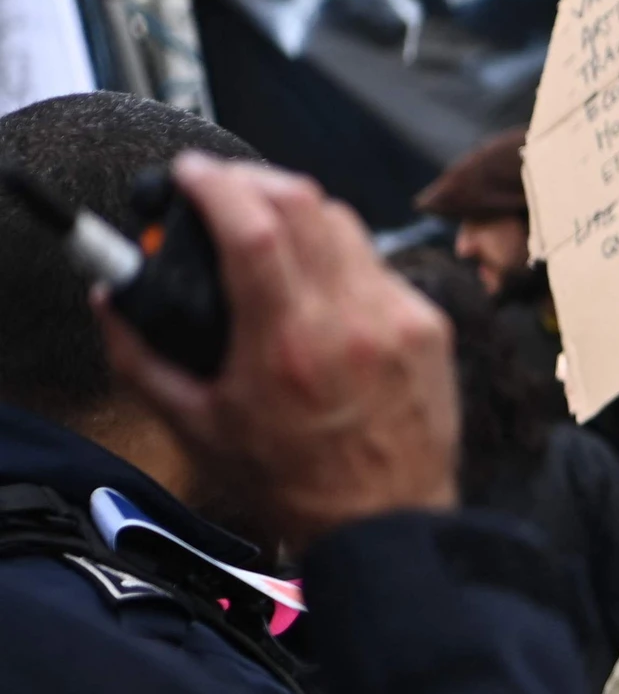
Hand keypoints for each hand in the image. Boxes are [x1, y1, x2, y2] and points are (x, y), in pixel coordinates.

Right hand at [96, 155, 457, 554]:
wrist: (386, 521)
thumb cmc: (294, 483)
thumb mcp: (197, 426)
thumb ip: (142, 357)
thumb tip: (112, 300)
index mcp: (288, 343)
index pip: (254, 225)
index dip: (215, 184)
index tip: (190, 172)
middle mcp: (352, 320)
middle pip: (305, 204)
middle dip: (253, 182)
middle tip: (221, 189)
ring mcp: (400, 317)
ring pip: (347, 225)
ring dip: (299, 211)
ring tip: (264, 227)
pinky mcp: (431, 325)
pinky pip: (378, 265)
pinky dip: (340, 257)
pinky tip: (317, 281)